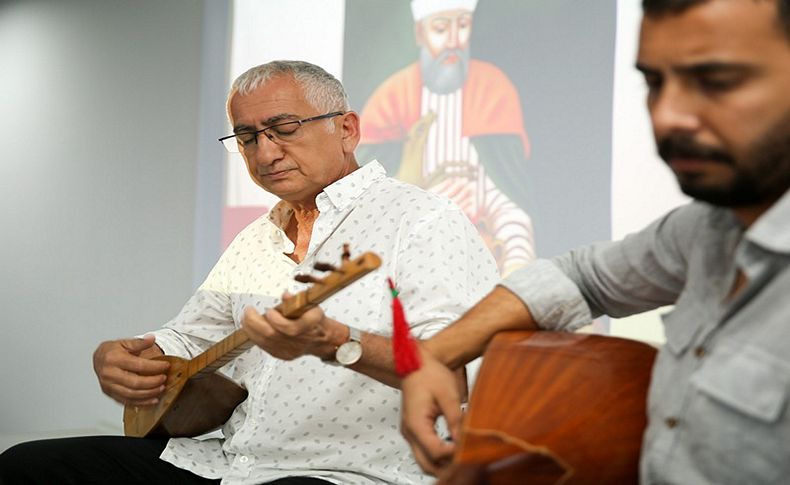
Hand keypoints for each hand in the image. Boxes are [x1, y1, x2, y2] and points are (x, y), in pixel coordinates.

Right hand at [92, 335, 168, 405]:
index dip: (154, 367)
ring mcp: (108, 386)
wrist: (98, 359)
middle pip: (135, 383)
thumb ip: (139, 342)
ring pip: (131, 394)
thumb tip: (152, 338)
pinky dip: (142, 402)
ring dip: (149, 394)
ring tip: (161, 389)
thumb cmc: (111, 351)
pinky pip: (127, 401)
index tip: (165, 366)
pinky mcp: (110, 394)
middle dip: (153, 382)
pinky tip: (152, 400)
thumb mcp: (124, 342)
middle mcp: (109, 374)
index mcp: (113, 359)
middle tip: (164, 379)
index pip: (138, 365)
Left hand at [241, 300, 343, 360]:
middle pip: (272, 335)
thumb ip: (297, 300)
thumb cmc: (315, 320)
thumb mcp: (311, 305)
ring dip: (251, 329)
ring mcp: (291, 351)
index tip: (269, 310)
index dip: (276, 320)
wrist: (321, 339)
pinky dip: (255, 337)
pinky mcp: (283, 355)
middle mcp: (300, 342)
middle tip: (248, 311)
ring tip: (245, 318)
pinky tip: (250, 328)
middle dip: (255, 322)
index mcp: (310, 327)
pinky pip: (264, 347)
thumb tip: (285, 295)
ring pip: (265, 342)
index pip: (290, 329)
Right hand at [400, 343, 462, 475]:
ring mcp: (410, 432)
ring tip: (461, 456)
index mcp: (416, 423)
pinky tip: (453, 448)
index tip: (469, 449)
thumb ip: (456, 419)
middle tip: (466, 462)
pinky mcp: (414, 430)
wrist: (415, 363)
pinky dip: (438, 455)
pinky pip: (424, 450)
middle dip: (446, 467)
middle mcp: (410, 432)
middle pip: (426, 464)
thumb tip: (463, 439)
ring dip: (441, 463)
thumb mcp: (448, 394)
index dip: (453, 455)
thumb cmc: (429, 374)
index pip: (435, 452)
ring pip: (424, 460)